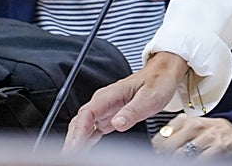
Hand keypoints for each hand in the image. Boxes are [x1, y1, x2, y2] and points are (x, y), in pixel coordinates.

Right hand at [64, 52, 188, 149]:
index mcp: (110, 94)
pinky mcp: (108, 117)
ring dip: (76, 141)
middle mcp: (103, 102)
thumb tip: (117, 123)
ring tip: (72, 156)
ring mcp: (104, 110)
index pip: (87, 113)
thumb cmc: (157, 82)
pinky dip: (84, 141)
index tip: (75, 146)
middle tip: (69, 156)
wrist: (162, 75)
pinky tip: (82, 151)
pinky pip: (91, 130)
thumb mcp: (149, 97)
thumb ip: (132, 111)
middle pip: (80, 121)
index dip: (79, 131)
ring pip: (82, 127)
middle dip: (72, 139)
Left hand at [152, 115, 231, 158]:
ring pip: (183, 155)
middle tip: (166, 158)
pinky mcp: (219, 149)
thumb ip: (175, 130)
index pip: (163, 136)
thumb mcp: (192, 124)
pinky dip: (194, 161)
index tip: (157, 152)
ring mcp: (208, 138)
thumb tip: (157, 142)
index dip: (157, 148)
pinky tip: (192, 161)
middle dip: (166, 156)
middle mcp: (197, 127)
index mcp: (187, 121)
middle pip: (171, 147)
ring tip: (177, 160)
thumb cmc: (210, 131)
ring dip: (177, 160)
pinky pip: (201, 160)